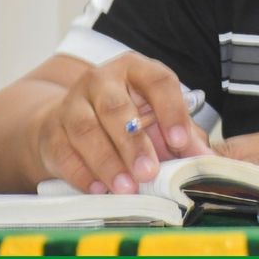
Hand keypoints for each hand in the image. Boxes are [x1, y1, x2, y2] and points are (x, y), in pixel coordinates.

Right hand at [35, 52, 211, 194]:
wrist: (72, 121)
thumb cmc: (127, 118)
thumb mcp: (157, 118)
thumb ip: (182, 136)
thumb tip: (207, 159)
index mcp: (135, 68)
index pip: (158, 81)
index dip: (171, 110)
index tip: (181, 141)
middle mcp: (102, 79)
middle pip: (117, 108)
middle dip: (134, 143)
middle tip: (149, 172)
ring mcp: (72, 102)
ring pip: (87, 129)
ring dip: (108, 161)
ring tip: (126, 187)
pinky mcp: (51, 129)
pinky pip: (64, 151)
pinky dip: (81, 173)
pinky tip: (98, 189)